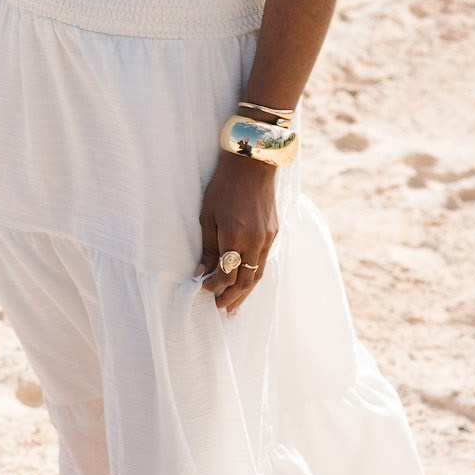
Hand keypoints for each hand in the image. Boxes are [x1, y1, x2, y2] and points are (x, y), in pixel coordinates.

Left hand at [195, 153, 278, 316]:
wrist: (252, 164)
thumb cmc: (224, 187)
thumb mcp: (207, 216)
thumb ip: (206, 247)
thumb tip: (200, 273)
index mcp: (235, 237)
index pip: (226, 274)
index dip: (214, 285)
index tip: (203, 288)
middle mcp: (255, 242)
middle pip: (245, 281)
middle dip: (232, 298)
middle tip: (221, 310)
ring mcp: (268, 238)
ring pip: (258, 274)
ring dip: (246, 293)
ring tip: (235, 306)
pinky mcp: (274, 232)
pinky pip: (264, 261)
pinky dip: (254, 275)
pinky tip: (247, 283)